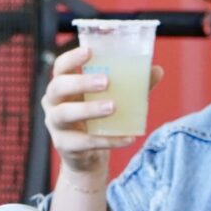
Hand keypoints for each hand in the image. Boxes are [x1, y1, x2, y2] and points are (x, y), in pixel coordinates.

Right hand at [41, 43, 164, 177]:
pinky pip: (85, 142)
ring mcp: (56, 125)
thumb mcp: (111, 99)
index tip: (89, 51)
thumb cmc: (97, 121)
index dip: (71, 58)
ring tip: (112, 107)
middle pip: (58, 87)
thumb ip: (131, 85)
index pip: (60, 67)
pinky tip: (128, 138)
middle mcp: (53, 103)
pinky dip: (108, 140)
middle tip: (106, 81)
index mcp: (64, 86)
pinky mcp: (65, 146)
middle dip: (81, 82)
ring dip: (89, 109)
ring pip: (65, 114)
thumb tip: (157, 70)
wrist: (87, 159)